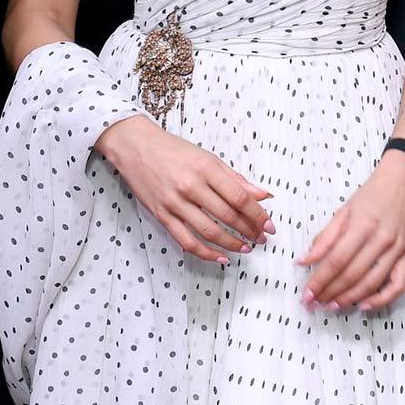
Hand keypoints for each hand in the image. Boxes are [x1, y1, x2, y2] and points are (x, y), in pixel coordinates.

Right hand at [97, 115, 274, 264]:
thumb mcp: (207, 157)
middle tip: (261, 238)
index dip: (257, 214)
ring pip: (209, 231)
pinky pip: (187, 241)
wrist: (135, 147)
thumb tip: (262, 194)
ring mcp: (175, 202)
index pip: (239, 197)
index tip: (269, 225)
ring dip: (232, 244)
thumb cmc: (172, 150)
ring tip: (245, 248)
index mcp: (205, 167)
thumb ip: (234, 178)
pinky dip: (206, 253)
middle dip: (249, 230)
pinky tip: (220, 257)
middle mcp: (191, 186)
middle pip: (227, 216)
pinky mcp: (162, 215)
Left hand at [296, 149, 404, 310]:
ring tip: (332, 307)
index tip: (306, 294)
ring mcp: (397, 249)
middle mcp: (381, 239)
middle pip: (352, 274)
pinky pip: (398, 285)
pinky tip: (364, 305)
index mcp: (362, 225)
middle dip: (330, 293)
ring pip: (371, 283)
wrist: (403, 181)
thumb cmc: (372, 194)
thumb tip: (304, 260)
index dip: (319, 280)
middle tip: (314, 304)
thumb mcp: (344, 210)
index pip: (336, 260)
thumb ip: (324, 238)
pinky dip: (382, 300)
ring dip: (349, 299)